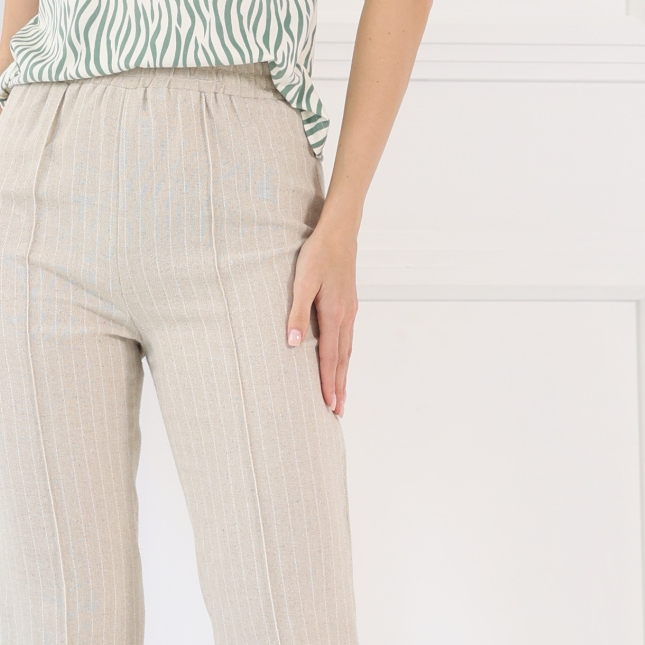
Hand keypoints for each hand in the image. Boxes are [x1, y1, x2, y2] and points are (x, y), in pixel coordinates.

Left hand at [287, 216, 357, 415]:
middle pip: (343, 360)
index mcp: (334, 315)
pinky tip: (341, 359)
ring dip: (344, 374)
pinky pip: (348, 338)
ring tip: (341, 394)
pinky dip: (345, 356)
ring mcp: (350, 311)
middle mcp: (346, 317)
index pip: (330, 358)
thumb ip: (298, 313)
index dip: (329, 383)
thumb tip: (294, 344)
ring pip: (347, 350)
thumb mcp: (303, 281)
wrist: (340, 231)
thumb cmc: (318, 254)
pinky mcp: (349, 304)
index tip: (329, 405)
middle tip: (338, 412)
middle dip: (340, 387)